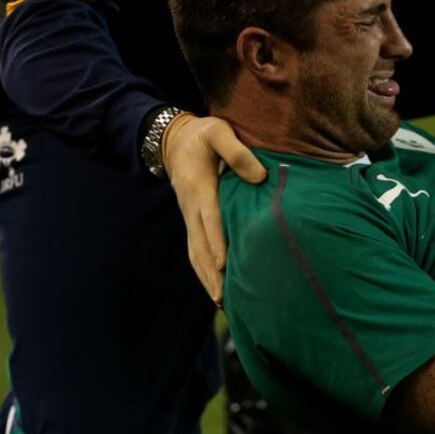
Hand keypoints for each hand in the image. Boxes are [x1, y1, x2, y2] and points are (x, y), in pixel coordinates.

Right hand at [162, 113, 266, 304]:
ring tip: (220, 302)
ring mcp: (189, 215)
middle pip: (200, 244)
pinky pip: (195, 248)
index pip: (209, 218)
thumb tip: (259, 177)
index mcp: (200, 186)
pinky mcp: (192, 220)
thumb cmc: (202, 135)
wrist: (174, 140)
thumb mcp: (218, 131)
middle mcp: (191, 206)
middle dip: (211, 272)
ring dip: (206, 277)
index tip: (222, 263)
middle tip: (223, 298)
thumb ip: (237, 152)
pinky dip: (203, 269)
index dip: (215, 241)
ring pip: (195, 252)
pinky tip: (214, 285)